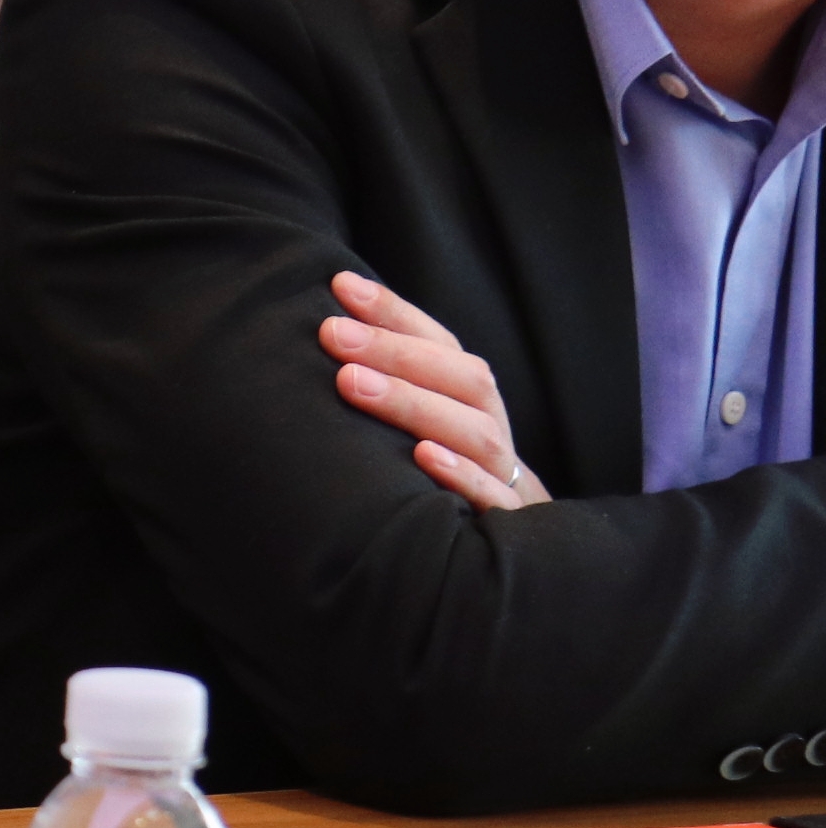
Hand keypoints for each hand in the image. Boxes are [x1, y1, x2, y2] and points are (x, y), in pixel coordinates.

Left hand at [322, 270, 549, 512]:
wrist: (497, 541)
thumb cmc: (438, 468)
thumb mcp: (419, 419)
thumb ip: (384, 376)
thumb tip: (324, 323)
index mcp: (470, 396)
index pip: (440, 343)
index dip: (394, 312)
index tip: (340, 286)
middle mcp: (489, 426)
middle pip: (461, 378)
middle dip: (394, 352)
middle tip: (331, 334)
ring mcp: (502, 473)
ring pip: (475, 433)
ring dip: (413, 404)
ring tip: (353, 383)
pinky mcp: (504, 521)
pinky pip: (492, 497)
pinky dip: (461, 475)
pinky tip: (422, 457)